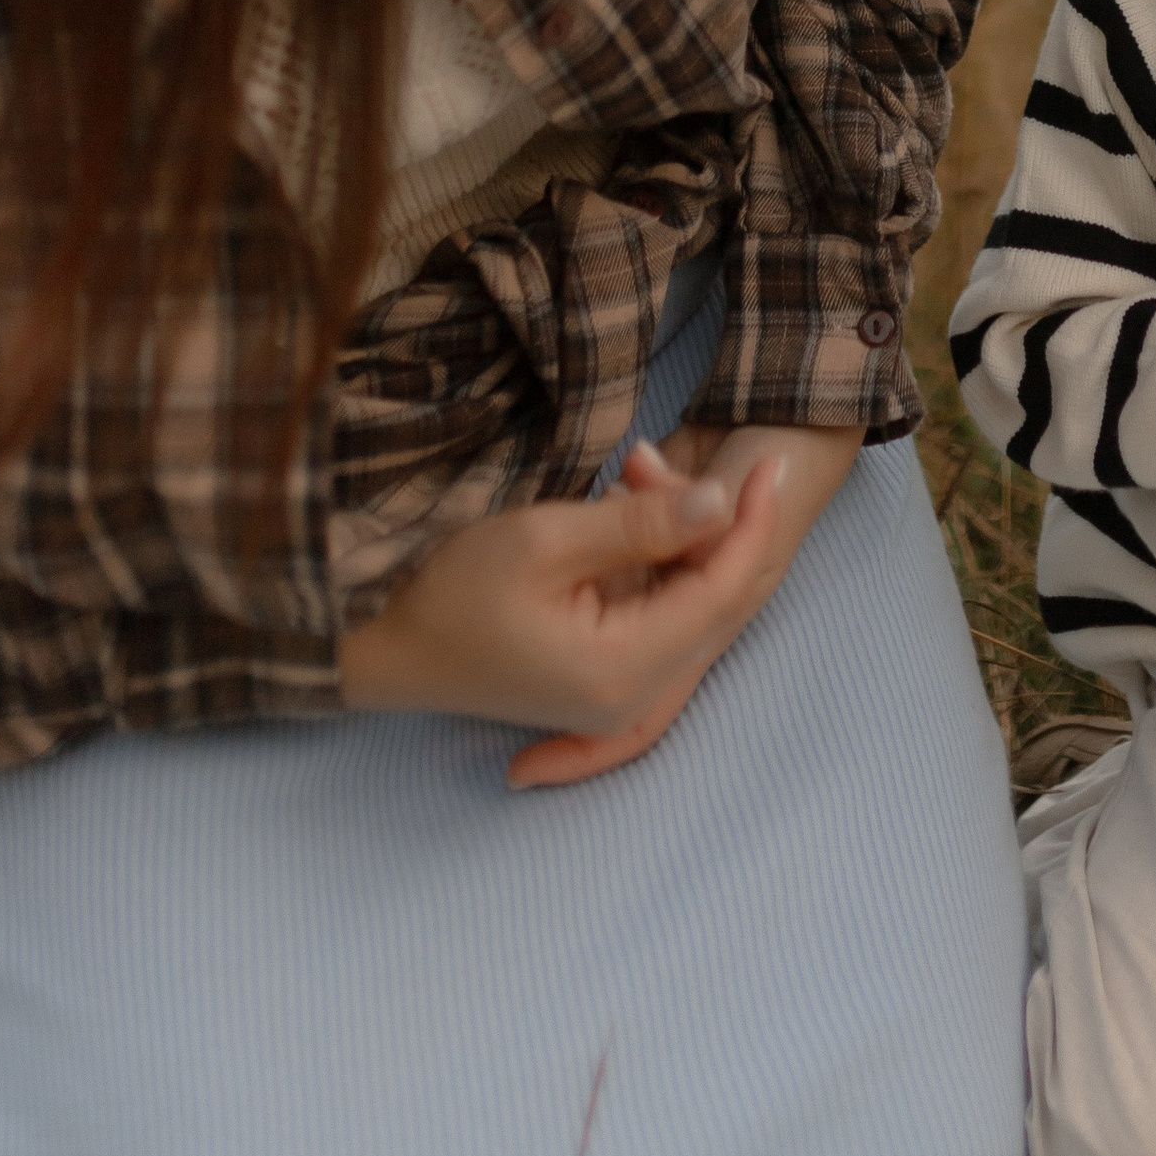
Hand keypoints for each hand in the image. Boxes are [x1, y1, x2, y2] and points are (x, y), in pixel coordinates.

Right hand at [337, 422, 857, 789]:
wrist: (387, 648)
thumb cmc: (455, 590)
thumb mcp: (547, 539)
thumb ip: (642, 524)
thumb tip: (722, 503)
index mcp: (625, 668)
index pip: (721, 591)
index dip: (751, 525)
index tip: (768, 464)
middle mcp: (632, 696)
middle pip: (713, 604)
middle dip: (719, 528)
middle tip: (712, 459)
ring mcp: (616, 697)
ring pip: (687, 608)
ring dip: (681, 540)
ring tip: (641, 471)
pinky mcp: (600, 683)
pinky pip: (655, 619)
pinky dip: (654, 564)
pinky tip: (628, 509)